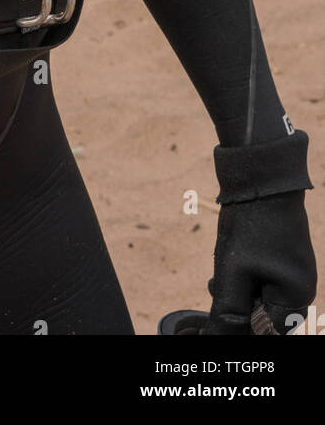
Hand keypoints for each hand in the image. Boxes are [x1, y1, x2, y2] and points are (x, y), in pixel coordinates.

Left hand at [206, 188, 316, 333]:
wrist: (262, 175)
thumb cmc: (250, 224)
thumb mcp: (232, 272)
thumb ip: (228, 313)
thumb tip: (219, 340)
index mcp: (294, 299)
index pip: (265, 334)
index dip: (238, 332)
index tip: (218, 319)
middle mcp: (300, 290)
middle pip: (264, 318)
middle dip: (237, 310)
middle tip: (215, 289)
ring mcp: (294, 274)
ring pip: (260, 299)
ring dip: (237, 294)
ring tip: (218, 277)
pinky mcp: (284, 260)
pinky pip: (264, 281)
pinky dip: (243, 279)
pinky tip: (227, 266)